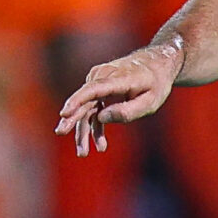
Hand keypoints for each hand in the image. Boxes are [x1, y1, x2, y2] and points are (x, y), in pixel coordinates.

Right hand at [56, 39, 184, 154]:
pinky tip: (100, 143)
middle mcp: (103, 76)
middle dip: (72, 120)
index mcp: (118, 78)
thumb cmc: (155, 83)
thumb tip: (102, 118)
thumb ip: (127, 111)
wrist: (157, 64)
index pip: (93, 89)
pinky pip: (91, 108)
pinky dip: (94, 126)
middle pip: (84, 101)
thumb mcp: (150, 102)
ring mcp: (98, 81)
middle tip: (60, 133)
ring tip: (83, 153)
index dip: (77, 101)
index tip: (64, 113)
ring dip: (83, 131)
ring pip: (85, 108)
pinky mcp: (98, 88)